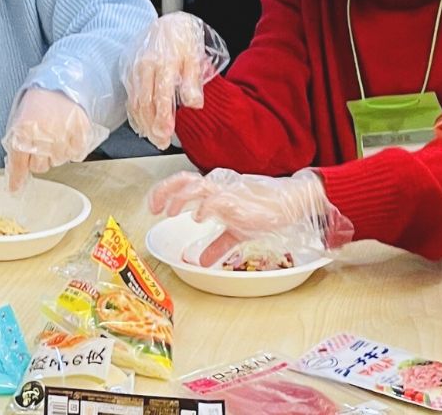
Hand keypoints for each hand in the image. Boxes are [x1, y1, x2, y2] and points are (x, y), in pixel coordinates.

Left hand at [2, 87, 103, 191]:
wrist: (61, 84)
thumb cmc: (38, 101)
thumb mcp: (19, 120)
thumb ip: (16, 144)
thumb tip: (16, 172)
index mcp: (23, 133)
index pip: (19, 165)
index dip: (17, 179)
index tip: (15, 189)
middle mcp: (42, 139)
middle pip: (40, 167)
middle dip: (39, 158)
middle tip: (41, 143)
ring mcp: (63, 138)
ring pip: (59, 161)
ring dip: (56, 152)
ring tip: (56, 133)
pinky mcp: (80, 136)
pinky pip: (76, 155)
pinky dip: (72, 149)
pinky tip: (68, 135)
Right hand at [121, 13, 229, 148]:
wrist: (166, 23)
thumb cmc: (182, 40)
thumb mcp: (194, 56)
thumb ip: (193, 81)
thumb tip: (194, 104)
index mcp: (163, 62)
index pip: (161, 95)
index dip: (163, 116)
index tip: (167, 133)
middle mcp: (144, 66)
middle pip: (145, 103)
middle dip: (152, 126)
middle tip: (161, 142)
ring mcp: (134, 69)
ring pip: (135, 102)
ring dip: (143, 123)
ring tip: (154, 138)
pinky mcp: (128, 72)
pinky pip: (130, 97)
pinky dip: (135, 113)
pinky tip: (143, 124)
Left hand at [147, 168, 354, 265]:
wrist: (289, 203)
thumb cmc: (264, 211)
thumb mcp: (235, 232)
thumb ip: (216, 245)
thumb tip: (200, 261)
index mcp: (215, 191)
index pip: (184, 183)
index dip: (165, 191)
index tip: (153, 206)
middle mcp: (218, 188)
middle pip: (185, 179)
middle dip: (166, 191)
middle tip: (155, 208)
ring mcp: (228, 192)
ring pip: (198, 186)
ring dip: (181, 198)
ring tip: (172, 211)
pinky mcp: (240, 201)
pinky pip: (218, 199)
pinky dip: (206, 207)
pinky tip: (199, 217)